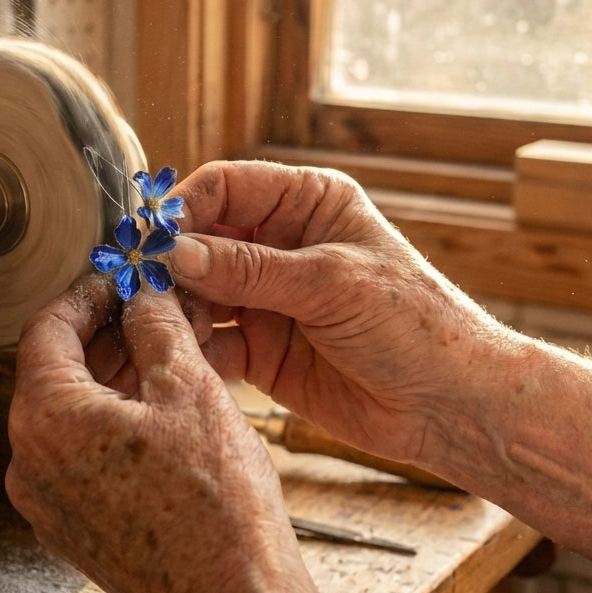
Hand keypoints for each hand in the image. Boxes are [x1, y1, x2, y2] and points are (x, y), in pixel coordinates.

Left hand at [5, 273, 296, 592]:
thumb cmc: (217, 506)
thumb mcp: (190, 388)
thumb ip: (156, 325)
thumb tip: (142, 294)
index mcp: (44, 420)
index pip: (46, 329)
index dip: (87, 293)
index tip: (119, 278)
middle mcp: (28, 463)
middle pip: (56, 371)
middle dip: (106, 334)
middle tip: (153, 311)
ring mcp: (48, 502)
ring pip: (71, 414)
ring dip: (113, 377)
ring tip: (167, 354)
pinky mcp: (73, 528)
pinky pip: (81, 454)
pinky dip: (112, 422)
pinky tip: (160, 407)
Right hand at [167, 160, 505, 467]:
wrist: (450, 406)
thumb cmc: (415, 326)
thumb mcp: (332, 284)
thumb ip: (250, 268)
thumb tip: (175, 252)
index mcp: (307, 205)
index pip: (226, 186)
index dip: (185, 208)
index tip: (152, 237)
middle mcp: (280, 245)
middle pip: (202, 240)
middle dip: (171, 263)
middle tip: (141, 287)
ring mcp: (266, 299)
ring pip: (197, 292)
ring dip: (175, 308)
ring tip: (160, 327)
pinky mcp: (258, 349)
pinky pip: (209, 342)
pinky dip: (189, 349)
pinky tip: (178, 358)